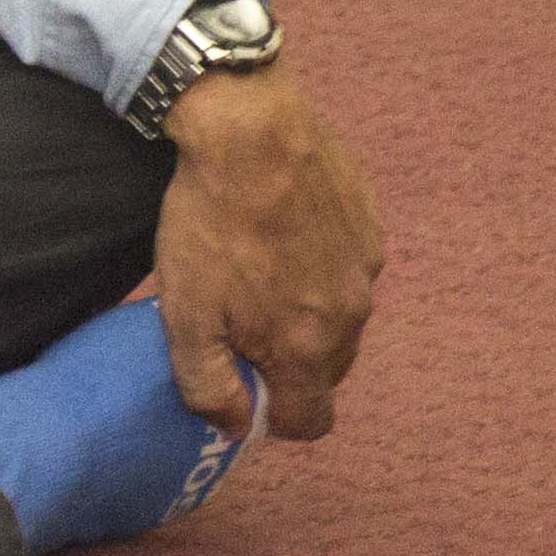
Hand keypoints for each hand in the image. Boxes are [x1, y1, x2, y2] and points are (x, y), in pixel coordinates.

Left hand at [150, 68, 381, 438]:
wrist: (249, 129)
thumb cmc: (211, 223)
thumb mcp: (186, 314)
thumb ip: (208, 385)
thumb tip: (236, 426)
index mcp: (307, 351)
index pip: (312, 422)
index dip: (276, 414)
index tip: (244, 381)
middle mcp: (352, 318)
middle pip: (328, 370)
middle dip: (290, 362)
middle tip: (243, 319)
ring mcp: (367, 268)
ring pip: (342, 317)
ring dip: (308, 310)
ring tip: (262, 266)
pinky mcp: (370, 225)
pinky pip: (350, 266)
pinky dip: (322, 262)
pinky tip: (285, 228)